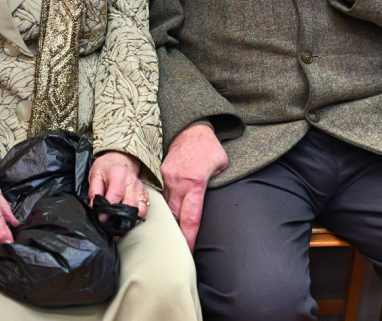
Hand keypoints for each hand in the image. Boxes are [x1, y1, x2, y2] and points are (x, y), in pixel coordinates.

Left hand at [88, 151, 147, 220]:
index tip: (102, 217)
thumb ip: (94, 190)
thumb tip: (94, 206)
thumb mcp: (95, 175)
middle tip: (110, 221)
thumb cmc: (107, 168)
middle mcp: (131, 182)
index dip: (109, 208)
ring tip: (118, 221)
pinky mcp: (144, 194)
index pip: (116, 193)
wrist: (120, 160)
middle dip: (119, 216)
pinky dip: (137, 216)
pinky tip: (127, 216)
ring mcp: (139, 188)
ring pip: (140, 209)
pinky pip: (144, 209)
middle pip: (130, 203)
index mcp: (118, 174)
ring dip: (129, 218)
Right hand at [161, 123, 227, 251]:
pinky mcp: (160, 173)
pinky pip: (161, 195)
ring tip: (169, 236)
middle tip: (177, 250)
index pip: (190, 218)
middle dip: (175, 234)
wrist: (190, 128)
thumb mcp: (221, 166)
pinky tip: (165, 215)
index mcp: (195, 184)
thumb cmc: (209, 148)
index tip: (188, 251)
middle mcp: (178, 183)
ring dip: (168, 220)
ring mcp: (166, 178)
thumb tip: (211, 198)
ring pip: (165, 206)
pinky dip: (164, 206)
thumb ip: (216, 184)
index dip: (188, 237)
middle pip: (174, 216)